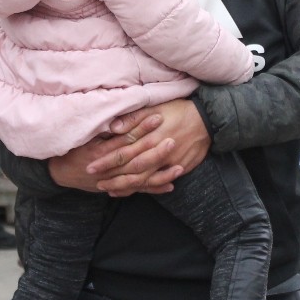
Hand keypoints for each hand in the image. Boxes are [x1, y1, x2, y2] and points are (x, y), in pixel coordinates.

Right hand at [48, 113, 165, 194]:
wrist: (60, 172)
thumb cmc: (73, 149)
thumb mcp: (83, 136)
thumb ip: (102, 128)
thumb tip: (119, 118)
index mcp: (100, 152)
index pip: (125, 139)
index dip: (142, 128)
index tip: (158, 118)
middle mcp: (108, 169)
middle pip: (136, 160)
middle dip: (156, 152)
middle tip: (173, 140)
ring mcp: (113, 181)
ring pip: (139, 179)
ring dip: (160, 174)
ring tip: (179, 167)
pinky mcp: (117, 188)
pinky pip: (138, 190)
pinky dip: (154, 189)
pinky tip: (170, 185)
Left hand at [91, 100, 209, 196]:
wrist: (208, 120)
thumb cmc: (178, 110)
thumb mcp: (155, 108)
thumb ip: (133, 119)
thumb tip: (113, 128)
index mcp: (149, 137)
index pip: (123, 152)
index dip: (106, 160)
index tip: (91, 166)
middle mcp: (157, 153)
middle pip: (131, 169)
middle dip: (112, 177)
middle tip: (96, 182)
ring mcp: (168, 163)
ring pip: (143, 180)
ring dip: (126, 187)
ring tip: (110, 190)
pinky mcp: (179, 169)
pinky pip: (159, 182)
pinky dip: (145, 188)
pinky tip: (134, 191)